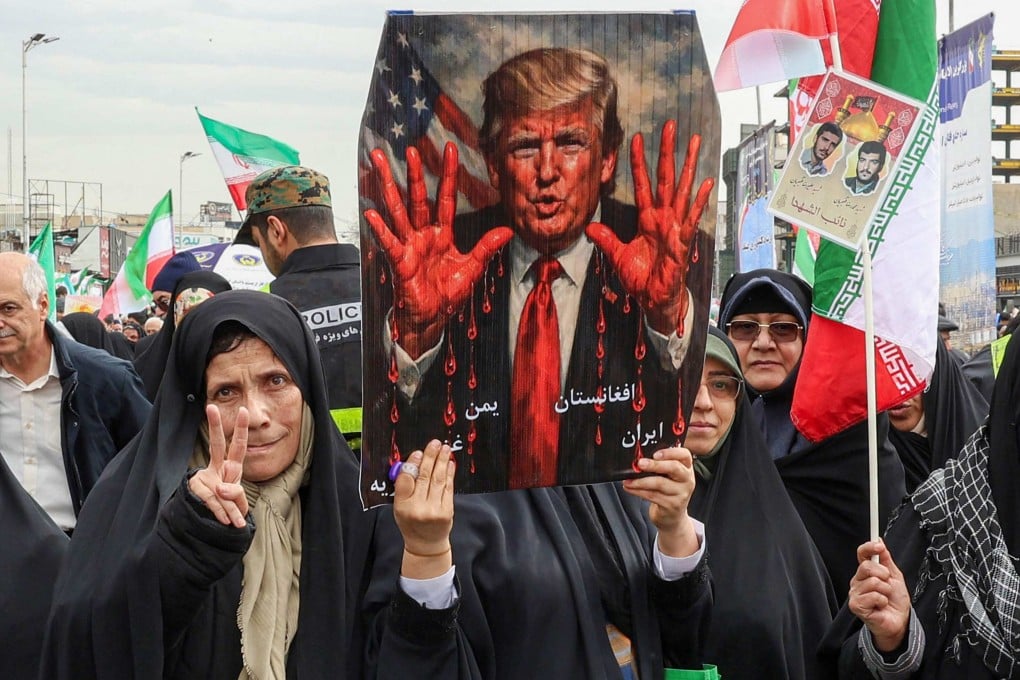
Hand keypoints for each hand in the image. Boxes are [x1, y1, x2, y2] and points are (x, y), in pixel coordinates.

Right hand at [188, 405, 249, 527]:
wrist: (212, 524)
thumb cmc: (230, 508)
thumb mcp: (239, 502)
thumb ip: (236, 495)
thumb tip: (220, 488)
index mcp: (231, 468)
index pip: (237, 446)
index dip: (241, 429)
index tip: (244, 410)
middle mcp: (217, 469)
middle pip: (216, 444)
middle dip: (214, 426)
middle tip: (212, 407)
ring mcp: (204, 478)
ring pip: (220, 488)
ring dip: (230, 509)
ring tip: (235, 522)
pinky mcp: (195, 489)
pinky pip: (213, 501)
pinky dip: (223, 513)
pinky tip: (227, 521)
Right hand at [364, 143, 513, 357]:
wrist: (431, 319)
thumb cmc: (447, 295)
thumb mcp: (471, 269)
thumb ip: (485, 248)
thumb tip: (507, 231)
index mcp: (441, 234)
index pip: (445, 199)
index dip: (448, 175)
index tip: (450, 150)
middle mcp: (423, 235)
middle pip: (417, 198)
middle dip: (414, 174)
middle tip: (409, 148)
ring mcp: (409, 246)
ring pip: (397, 211)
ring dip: (388, 187)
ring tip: (379, 163)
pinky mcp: (399, 261)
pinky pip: (389, 242)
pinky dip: (380, 229)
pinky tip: (371, 213)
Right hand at [393, 440, 455, 578]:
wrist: (425, 544)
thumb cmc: (411, 522)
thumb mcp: (399, 507)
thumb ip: (404, 488)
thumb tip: (412, 462)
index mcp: (402, 506)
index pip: (405, 481)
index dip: (412, 464)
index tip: (417, 452)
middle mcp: (417, 508)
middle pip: (424, 477)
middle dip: (430, 458)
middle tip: (434, 444)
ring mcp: (434, 510)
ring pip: (438, 480)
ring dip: (442, 462)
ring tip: (445, 449)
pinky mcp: (447, 511)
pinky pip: (448, 488)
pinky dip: (449, 474)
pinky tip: (450, 463)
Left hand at [586, 122, 714, 335]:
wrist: (655, 301)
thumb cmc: (642, 280)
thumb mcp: (618, 256)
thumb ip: (605, 239)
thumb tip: (589, 226)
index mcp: (648, 219)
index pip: (643, 184)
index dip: (639, 162)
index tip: (637, 139)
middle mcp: (664, 218)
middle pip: (666, 178)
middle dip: (667, 151)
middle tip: (670, 125)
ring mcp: (675, 227)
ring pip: (683, 190)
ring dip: (689, 165)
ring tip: (695, 141)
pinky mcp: (682, 242)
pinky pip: (691, 218)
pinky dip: (699, 201)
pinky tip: (707, 183)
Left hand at [622, 446, 697, 557]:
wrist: (672, 516)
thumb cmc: (668, 490)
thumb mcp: (668, 475)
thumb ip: (659, 465)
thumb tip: (639, 457)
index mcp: (686, 467)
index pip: (684, 454)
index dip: (670, 452)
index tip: (655, 454)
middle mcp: (687, 479)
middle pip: (674, 467)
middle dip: (654, 465)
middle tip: (640, 464)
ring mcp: (681, 493)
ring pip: (660, 483)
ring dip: (640, 481)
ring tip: (628, 480)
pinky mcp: (672, 505)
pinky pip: (652, 495)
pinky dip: (638, 491)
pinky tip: (630, 488)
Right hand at [849, 540, 911, 652]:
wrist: (899, 622)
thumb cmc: (895, 601)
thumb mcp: (895, 576)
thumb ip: (886, 559)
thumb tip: (879, 541)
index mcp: (865, 572)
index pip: (861, 553)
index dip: (869, 547)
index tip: (879, 545)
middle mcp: (857, 581)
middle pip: (867, 566)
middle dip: (884, 575)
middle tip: (887, 584)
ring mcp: (855, 593)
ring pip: (873, 582)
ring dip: (885, 591)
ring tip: (885, 598)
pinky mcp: (856, 605)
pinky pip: (873, 596)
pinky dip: (882, 601)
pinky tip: (881, 606)